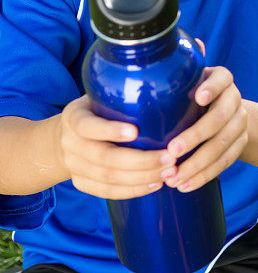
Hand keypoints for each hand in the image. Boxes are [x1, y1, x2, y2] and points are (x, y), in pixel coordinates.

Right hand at [56, 95, 175, 198]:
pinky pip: (107, 191)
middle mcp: (71, 143)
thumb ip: (121, 97)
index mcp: (75, 118)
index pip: (89, 126)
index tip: (135, 131)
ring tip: (168, 172)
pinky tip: (155, 184)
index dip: (110, 130)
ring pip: (109, 177)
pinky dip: (133, 190)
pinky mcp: (81, 182)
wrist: (64, 137)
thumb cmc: (96, 112)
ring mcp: (74, 166)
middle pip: (105, 157)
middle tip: (169, 157)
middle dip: (141, 160)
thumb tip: (163, 90)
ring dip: (142, 178)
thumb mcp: (100, 99)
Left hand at [161, 39, 248, 192]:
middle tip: (171, 151)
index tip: (197, 97)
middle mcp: (235, 99)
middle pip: (221, 119)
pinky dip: (205, 175)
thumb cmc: (193, 94)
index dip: (212, 88)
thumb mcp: (189, 78)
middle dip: (196, 137)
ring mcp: (240, 123)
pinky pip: (226, 162)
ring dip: (198, 163)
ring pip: (224, 145)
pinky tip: (186, 185)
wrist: (226, 114)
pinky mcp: (240, 144)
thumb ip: (177, 68)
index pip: (222, 79)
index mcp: (222, 79)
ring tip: (173, 177)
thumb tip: (160, 46)